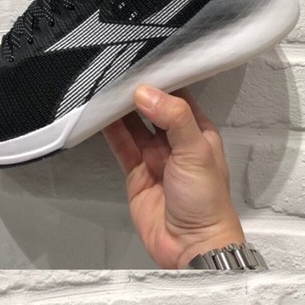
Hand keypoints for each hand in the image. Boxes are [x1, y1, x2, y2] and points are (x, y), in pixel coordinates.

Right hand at [103, 86, 244, 268]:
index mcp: (199, 133)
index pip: (179, 97)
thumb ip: (174, 118)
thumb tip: (146, 92)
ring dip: (120, 108)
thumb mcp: (196, 151)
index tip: (141, 59)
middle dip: (137, 91)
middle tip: (115, 68)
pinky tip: (98, 113)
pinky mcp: (137, 174)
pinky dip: (109, 130)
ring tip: (102, 84)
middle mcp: (178, 143)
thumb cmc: (206, 202)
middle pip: (153, 108)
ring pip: (134, 125)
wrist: (191, 245)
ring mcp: (156, 158)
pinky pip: (121, 146)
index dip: (162, 79)